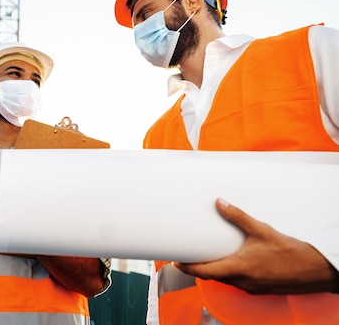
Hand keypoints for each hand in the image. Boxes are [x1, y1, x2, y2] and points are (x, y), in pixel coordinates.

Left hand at [174, 198, 338, 294]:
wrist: (315, 270)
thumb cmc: (291, 253)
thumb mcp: (261, 230)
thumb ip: (238, 217)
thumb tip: (220, 203)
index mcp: (238, 268)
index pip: (203, 272)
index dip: (186, 268)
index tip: (175, 262)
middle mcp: (242, 281)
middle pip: (211, 276)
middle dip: (198, 267)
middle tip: (188, 255)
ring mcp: (250, 287)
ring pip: (224, 280)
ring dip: (214, 269)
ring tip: (207, 255)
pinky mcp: (258, 288)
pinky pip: (237, 282)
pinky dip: (229, 272)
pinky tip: (231, 262)